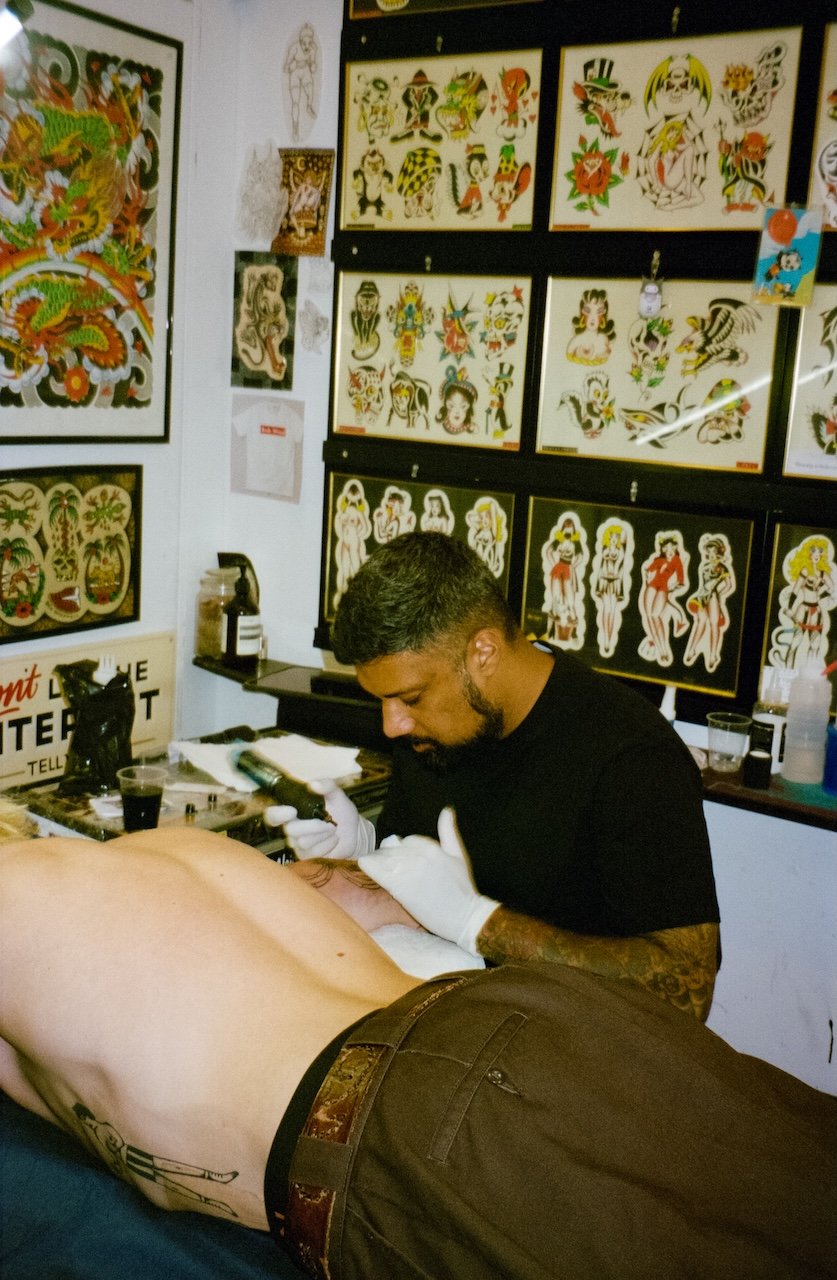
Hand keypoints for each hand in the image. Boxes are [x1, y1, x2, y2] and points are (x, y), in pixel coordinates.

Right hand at [265, 779, 374, 859]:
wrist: (355, 833)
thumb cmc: (342, 812)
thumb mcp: (337, 795)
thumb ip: (327, 785)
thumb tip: (313, 784)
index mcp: (294, 812)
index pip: (273, 815)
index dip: (277, 814)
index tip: (292, 811)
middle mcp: (293, 829)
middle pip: (291, 830)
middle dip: (312, 826)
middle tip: (328, 822)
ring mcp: (299, 845)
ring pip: (303, 842)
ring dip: (323, 835)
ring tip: (333, 829)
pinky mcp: (309, 857)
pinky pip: (314, 853)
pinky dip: (327, 844)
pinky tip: (334, 839)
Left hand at [358, 808, 497, 954]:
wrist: (464, 917)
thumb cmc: (462, 888)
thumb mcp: (458, 854)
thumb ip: (449, 831)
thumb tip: (446, 809)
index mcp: (430, 846)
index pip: (406, 840)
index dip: (404, 851)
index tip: (406, 864)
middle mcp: (417, 855)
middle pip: (391, 847)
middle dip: (390, 857)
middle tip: (394, 871)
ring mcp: (407, 871)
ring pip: (381, 857)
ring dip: (380, 864)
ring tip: (384, 874)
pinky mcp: (398, 887)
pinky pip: (375, 870)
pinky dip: (369, 867)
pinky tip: (368, 868)